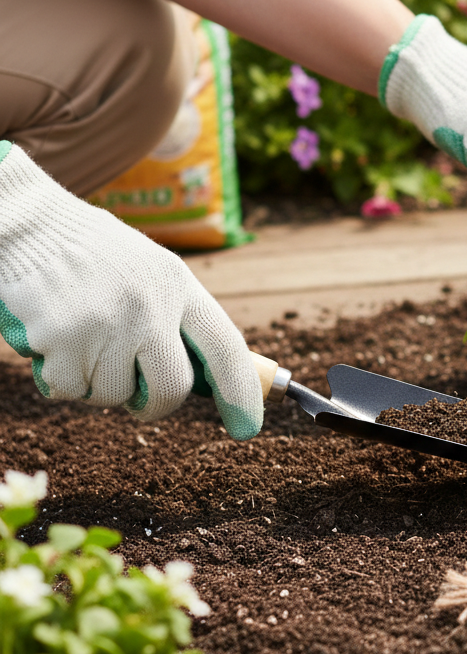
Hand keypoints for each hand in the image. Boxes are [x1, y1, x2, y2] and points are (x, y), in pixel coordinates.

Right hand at [0, 142, 262, 437]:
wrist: (31, 226)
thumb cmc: (95, 256)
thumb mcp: (151, 271)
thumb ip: (175, 318)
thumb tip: (199, 382)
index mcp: (179, 286)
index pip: (225, 347)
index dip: (241, 391)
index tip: (247, 427)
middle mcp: (151, 306)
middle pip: (172, 389)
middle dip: (155, 405)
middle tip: (139, 401)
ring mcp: (108, 324)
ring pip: (112, 395)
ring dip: (95, 383)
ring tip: (82, 338)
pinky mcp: (64, 338)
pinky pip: (69, 390)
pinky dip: (59, 378)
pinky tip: (54, 339)